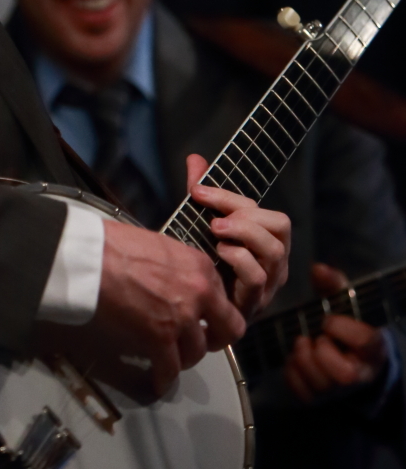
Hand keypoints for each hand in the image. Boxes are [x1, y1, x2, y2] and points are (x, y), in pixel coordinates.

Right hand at [38, 217, 244, 400]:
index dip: (211, 311)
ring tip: (169, 359)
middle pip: (228, 330)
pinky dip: (164, 378)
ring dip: (184, 358)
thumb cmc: (116, 244)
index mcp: (201, 266)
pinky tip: (157, 382)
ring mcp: (182, 316)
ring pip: (197, 352)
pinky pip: (170, 368)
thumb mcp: (161, 247)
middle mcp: (201, 292)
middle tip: (197, 341)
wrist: (92, 256)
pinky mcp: (160, 337)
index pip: (223, 298)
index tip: (200, 318)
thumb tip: (174, 284)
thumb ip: (179, 268)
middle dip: (214, 339)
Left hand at [189, 154, 290, 318]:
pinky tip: (217, 254)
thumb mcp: (199, 225)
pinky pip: (257, 278)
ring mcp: (267, 284)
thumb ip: (203, 194)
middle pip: (280, 226)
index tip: (197, 191)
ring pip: (274, 251)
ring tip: (215, 231)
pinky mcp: (253, 303)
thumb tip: (195, 159)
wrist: (188, 309)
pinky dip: (238, 260)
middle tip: (214, 217)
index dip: (230, 197)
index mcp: (265, 239)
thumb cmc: (201, 265)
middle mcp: (273, 261)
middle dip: (245, 215)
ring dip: (244, 234)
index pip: (264, 211)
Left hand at [284, 263, 388, 403]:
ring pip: (322, 386)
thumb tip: (317, 268)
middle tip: (314, 338)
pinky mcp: (321, 398)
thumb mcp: (346, 302)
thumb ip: (334, 284)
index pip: (365, 342)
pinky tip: (294, 360)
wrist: (351, 359)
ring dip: (304, 361)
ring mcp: (340, 390)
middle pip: (345, 375)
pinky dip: (293, 375)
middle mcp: (360, 374)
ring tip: (302, 344)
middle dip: (323, 353)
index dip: (342, 328)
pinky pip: (304, 394)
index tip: (328, 319)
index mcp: (372, 347)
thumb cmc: (348, 325)